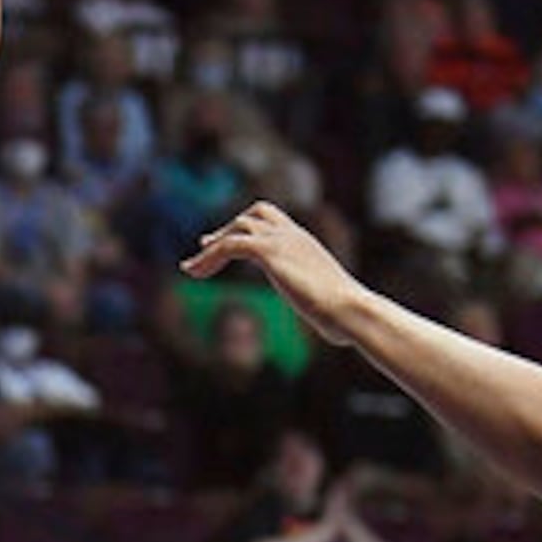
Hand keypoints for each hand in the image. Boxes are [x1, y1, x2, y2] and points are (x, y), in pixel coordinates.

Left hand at [183, 203, 366, 343]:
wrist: (350, 310)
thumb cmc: (347, 317)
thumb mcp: (332, 307)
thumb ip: (327, 308)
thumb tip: (336, 328)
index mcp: (307, 244)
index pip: (276, 220)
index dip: (249, 227)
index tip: (227, 242)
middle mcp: (294, 235)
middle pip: (256, 212)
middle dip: (229, 228)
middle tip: (204, 246)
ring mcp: (282, 241)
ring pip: (237, 228)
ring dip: (212, 247)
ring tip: (191, 268)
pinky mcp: (269, 252)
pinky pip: (229, 245)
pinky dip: (209, 256)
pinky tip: (196, 273)